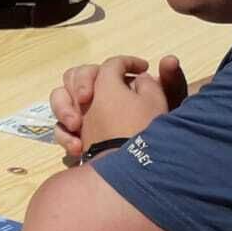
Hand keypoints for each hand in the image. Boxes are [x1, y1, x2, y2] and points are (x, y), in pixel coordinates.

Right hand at [51, 55, 185, 158]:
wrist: (146, 170)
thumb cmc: (158, 134)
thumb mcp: (171, 109)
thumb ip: (171, 81)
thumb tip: (169, 59)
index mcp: (119, 84)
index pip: (98, 68)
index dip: (103, 70)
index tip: (102, 89)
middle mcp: (97, 97)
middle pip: (72, 78)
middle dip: (76, 86)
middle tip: (85, 100)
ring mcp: (83, 118)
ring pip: (60, 102)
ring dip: (64, 110)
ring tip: (76, 125)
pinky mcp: (76, 139)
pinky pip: (60, 131)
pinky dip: (65, 137)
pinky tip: (77, 147)